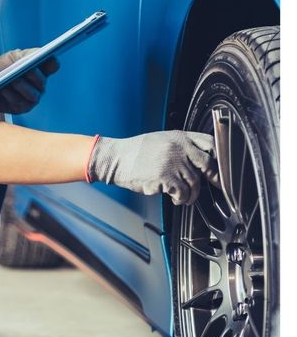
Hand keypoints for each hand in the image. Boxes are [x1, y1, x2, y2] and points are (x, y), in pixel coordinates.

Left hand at [0, 48, 59, 113]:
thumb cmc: (0, 68)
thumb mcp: (12, 58)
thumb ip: (26, 55)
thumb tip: (40, 54)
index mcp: (40, 70)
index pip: (52, 65)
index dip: (52, 62)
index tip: (49, 57)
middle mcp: (39, 86)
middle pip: (42, 81)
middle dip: (34, 75)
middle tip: (28, 70)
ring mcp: (31, 98)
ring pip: (32, 94)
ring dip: (22, 86)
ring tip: (13, 80)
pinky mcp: (21, 108)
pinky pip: (19, 102)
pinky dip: (10, 95)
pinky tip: (4, 89)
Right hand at [86, 130, 219, 204]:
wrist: (116, 159)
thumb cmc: (135, 152)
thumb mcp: (161, 140)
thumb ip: (180, 146)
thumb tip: (198, 161)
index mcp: (179, 137)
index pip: (209, 143)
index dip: (219, 156)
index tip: (221, 167)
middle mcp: (179, 148)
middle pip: (207, 164)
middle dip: (214, 178)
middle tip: (215, 185)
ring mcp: (172, 163)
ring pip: (194, 183)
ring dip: (191, 194)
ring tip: (184, 197)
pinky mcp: (165, 178)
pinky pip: (181, 193)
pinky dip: (180, 199)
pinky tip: (175, 199)